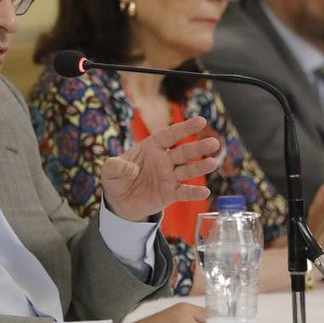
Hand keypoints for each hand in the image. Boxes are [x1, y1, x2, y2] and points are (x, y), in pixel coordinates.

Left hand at [101, 116, 219, 220]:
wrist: (119, 202)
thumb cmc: (116, 179)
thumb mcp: (110, 170)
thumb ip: (117, 167)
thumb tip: (131, 170)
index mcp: (151, 147)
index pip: (170, 135)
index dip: (184, 128)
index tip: (201, 121)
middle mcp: (164, 160)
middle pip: (184, 152)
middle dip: (198, 147)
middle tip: (213, 143)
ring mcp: (169, 177)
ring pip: (187, 170)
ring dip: (200, 167)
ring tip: (212, 163)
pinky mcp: (170, 194)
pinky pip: (183, 192)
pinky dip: (193, 192)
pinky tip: (204, 192)